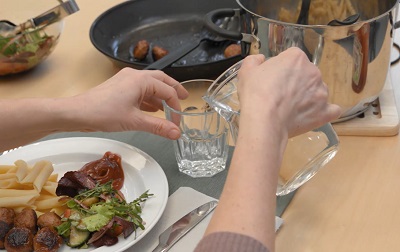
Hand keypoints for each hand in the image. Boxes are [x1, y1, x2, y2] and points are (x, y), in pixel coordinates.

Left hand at [69, 68, 188, 138]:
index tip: (178, 122)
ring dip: (160, 96)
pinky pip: (139, 90)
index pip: (168, 91)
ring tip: (168, 108)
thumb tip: (176, 133)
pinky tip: (151, 110)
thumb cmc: (103, 113)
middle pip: (161, 80)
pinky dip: (148, 99)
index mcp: (141, 80)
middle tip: (184, 98)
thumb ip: (159, 127)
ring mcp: (125, 80)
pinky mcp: (119, 87)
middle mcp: (135, 76)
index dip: (176, 107)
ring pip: (150, 85)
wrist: (77, 113)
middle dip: (173, 90)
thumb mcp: (135, 121)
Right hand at [237, 47, 340, 136]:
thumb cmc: (255, 94)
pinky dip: (324, 112)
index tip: (273, 79)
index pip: (291, 58)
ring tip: (292, 109)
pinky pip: (331, 110)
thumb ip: (254, 60)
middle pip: (306, 73)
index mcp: (296, 57)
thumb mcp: (246, 72)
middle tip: (280, 95)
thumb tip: (260, 60)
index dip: (281, 69)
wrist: (264, 121)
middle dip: (296, 82)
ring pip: (317, 91)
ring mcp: (321, 92)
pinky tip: (313, 115)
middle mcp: (313, 71)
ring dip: (308, 97)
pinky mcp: (325, 112)